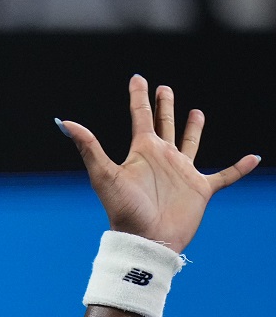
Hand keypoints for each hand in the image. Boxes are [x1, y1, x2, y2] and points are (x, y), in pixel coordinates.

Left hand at [60, 75, 258, 252]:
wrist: (145, 239)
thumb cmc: (123, 209)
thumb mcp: (104, 174)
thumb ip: (88, 146)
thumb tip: (63, 122)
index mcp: (142, 151)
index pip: (140, 116)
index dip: (139, 96)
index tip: (138, 78)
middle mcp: (162, 158)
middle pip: (164, 125)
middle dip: (164, 106)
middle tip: (164, 88)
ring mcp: (182, 173)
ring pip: (190, 143)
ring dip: (193, 129)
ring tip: (196, 112)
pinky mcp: (200, 189)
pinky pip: (225, 176)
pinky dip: (239, 168)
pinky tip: (253, 158)